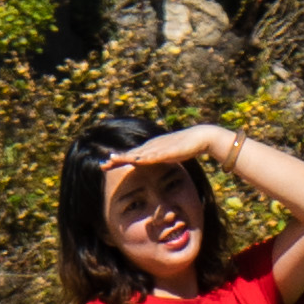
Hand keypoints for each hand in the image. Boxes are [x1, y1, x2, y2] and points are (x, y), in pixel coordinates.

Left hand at [111, 124, 227, 182]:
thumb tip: (156, 163)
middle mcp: (152, 146)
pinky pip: (151, 156)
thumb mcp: (169, 154)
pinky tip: (133, 161)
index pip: (132, 154)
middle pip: (131, 154)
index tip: (107, 164)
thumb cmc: (186, 146)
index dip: (119, 159)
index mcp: (152, 148)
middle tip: (103, 165)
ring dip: (124, 158)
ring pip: (137, 154)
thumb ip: (161, 158)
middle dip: (116, 159)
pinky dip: (140, 159)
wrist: (199, 137)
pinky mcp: (166, 151)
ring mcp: (158, 148)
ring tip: (112, 162)